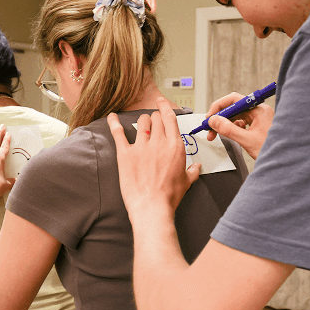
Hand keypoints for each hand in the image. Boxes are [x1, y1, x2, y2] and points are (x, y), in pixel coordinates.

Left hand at [108, 98, 200, 220]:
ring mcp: (141, 147)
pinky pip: (118, 133)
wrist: (152, 207)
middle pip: (156, 118)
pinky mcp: (126, 154)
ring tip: (142, 124)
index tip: (161, 103)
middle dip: (155, 117)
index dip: (165, 107)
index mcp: (175, 146)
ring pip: (141, 122)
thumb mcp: (186, 182)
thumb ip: (192, 171)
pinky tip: (112, 117)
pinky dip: (114, 123)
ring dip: (142, 121)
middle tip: (154, 120)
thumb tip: (197, 167)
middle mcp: (159, 142)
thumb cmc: (169, 196)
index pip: (170, 119)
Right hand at [204, 93, 273, 159]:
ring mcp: (259, 119)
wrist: (286, 161)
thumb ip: (229, 130)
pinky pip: (241, 123)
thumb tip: (214, 121)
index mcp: (259, 110)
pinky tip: (229, 135)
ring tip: (215, 134)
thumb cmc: (274, 151)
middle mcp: (259, 111)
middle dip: (220, 118)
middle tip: (209, 128)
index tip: (210, 117)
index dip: (219, 107)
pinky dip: (232, 128)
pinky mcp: (258, 127)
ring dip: (225, 124)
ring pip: (237, 116)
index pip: (234, 100)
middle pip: (234, 108)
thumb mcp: (247, 140)